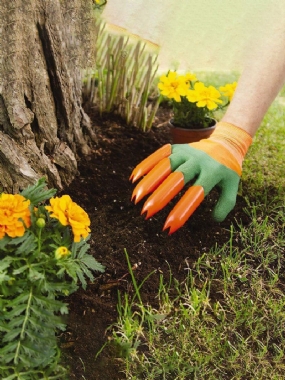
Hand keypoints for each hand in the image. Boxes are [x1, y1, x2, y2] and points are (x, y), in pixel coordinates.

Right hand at [130, 122, 251, 233]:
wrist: (224, 143)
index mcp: (212, 171)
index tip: (169, 226)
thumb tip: (213, 220)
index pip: (196, 193)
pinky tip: (134, 178)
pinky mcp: (175, 147)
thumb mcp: (232, 186)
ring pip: (165, 166)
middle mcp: (197, 160)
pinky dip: (146, 166)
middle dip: (161, 196)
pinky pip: (158, 156)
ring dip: (149, 182)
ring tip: (135, 199)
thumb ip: (226, 204)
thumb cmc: (226, 170)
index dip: (182, 210)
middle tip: (146, 213)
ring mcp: (185, 152)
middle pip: (177, 178)